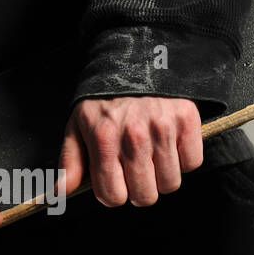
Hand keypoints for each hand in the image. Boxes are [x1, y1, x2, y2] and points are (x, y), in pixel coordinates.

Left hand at [58, 96, 202, 206]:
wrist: (135, 58)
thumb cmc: (104, 98)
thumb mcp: (78, 125)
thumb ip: (70, 162)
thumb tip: (61, 192)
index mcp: (104, 139)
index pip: (113, 196)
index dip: (113, 194)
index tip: (115, 182)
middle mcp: (134, 136)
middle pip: (145, 196)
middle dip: (138, 190)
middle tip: (135, 171)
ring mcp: (163, 128)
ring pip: (170, 183)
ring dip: (162, 176)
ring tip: (153, 157)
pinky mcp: (187, 120)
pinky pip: (192, 163)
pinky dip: (184, 159)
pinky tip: (170, 145)